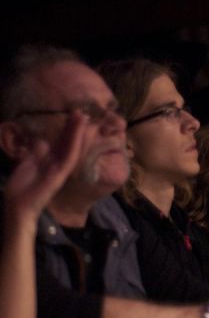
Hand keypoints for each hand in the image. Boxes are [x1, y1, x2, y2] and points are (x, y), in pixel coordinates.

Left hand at [5, 111, 85, 226]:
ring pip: (72, 148)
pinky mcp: (59, 174)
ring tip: (82, 117)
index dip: (66, 129)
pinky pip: (69, 158)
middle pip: (68, 142)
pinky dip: (74, 145)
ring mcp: (60, 169)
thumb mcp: (27, 163)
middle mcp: (58, 163)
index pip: (61, 142)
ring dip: (77, 133)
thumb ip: (35, 153)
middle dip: (74, 127)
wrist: (18, 205)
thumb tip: (42, 141)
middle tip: (81, 111)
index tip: (72, 115)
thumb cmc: (21, 188)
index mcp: (50, 161)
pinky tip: (78, 134)